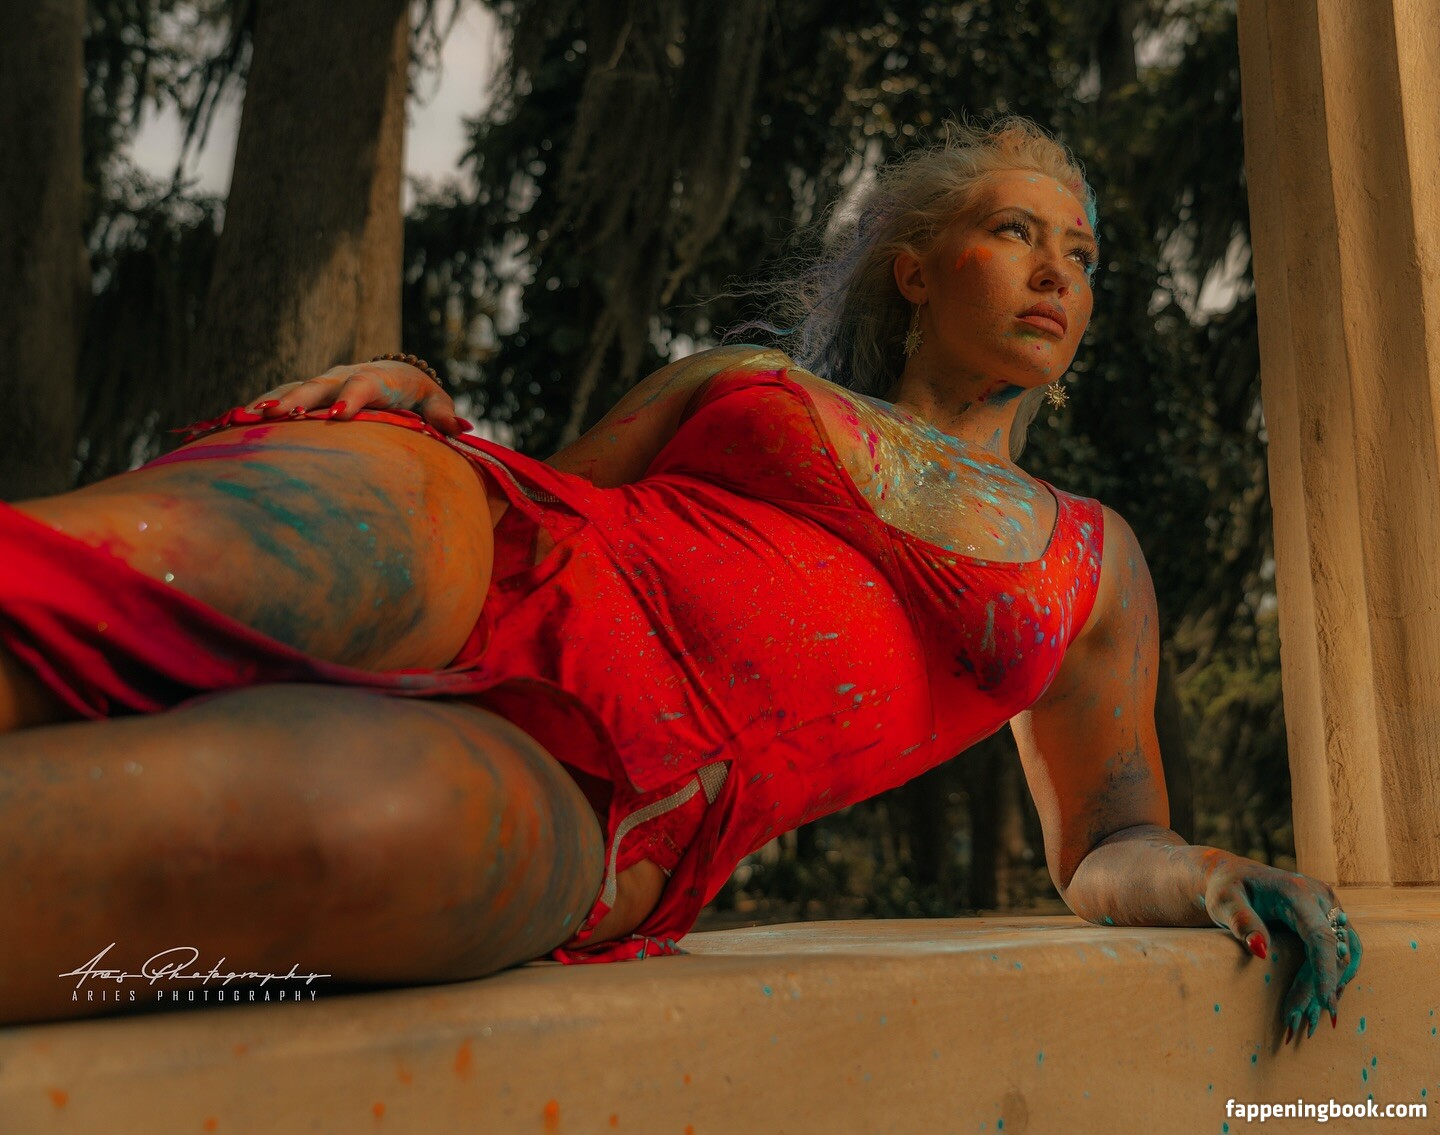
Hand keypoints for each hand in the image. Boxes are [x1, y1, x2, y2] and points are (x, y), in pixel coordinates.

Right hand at [244, 360, 472, 435]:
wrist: (393, 374)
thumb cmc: (418, 396)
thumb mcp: (435, 403)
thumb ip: (444, 415)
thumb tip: (462, 428)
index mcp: (378, 379)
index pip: (364, 386)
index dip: (352, 399)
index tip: (339, 416)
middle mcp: (344, 377)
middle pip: (319, 386)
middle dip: (299, 399)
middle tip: (279, 416)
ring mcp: (321, 384)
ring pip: (291, 390)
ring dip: (269, 403)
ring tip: (245, 419)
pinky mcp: (303, 393)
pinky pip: (276, 399)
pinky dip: (255, 409)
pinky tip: (229, 425)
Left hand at [1202, 859, 1361, 1042]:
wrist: (1233, 876)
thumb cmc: (1225, 888)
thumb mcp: (1223, 901)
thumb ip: (1240, 921)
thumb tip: (1261, 950)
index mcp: (1298, 891)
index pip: (1320, 936)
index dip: (1325, 971)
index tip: (1326, 1002)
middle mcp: (1322, 897)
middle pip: (1336, 949)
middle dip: (1325, 987)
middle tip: (1305, 1021)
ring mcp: (1331, 908)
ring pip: (1347, 953)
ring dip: (1336, 985)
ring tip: (1316, 1017)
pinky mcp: (1332, 919)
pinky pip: (1343, 951)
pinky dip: (1336, 976)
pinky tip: (1323, 999)